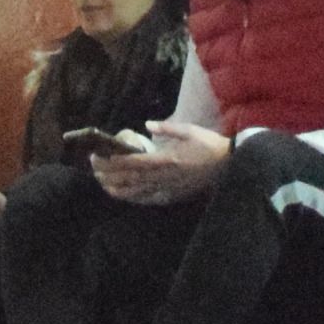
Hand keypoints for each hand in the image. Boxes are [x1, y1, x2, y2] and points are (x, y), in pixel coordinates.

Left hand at [91, 118, 232, 206]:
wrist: (228, 165)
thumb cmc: (209, 145)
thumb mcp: (189, 131)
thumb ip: (166, 129)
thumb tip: (147, 124)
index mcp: (166, 159)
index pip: (133, 162)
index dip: (114, 161)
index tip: (100, 157)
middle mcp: (163, 176)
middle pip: (130, 178)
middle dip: (110, 174)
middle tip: (95, 169)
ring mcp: (168, 188)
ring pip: (137, 191)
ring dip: (118, 189)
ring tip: (103, 184)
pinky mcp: (173, 195)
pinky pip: (150, 199)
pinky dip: (135, 198)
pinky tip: (125, 196)